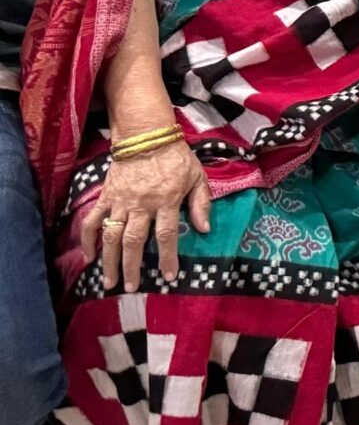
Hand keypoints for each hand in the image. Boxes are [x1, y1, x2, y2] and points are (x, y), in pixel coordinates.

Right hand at [80, 137, 211, 290]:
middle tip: (130, 288)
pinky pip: (93, 220)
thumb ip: (201, 203)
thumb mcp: (198, 177)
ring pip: (111, 236)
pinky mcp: (106, 197)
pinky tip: (89, 257)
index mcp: (166, 201)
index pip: (166, 235)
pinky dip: (88, 239)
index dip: (167, 258)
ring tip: (109, 282)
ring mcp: (120, 202)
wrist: (146, 136)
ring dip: (109, 261)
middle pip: (133, 242)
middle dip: (132, 267)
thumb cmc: (176, 158)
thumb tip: (204, 229)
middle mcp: (141, 205)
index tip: (169, 276)